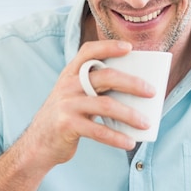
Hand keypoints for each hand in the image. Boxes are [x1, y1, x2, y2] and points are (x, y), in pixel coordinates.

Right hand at [26, 40, 154, 168]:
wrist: (38, 144)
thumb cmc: (67, 116)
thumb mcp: (75, 96)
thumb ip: (96, 88)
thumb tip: (137, 92)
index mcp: (71, 73)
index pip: (89, 51)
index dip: (109, 46)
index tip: (129, 48)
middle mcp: (68, 85)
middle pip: (105, 77)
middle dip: (132, 83)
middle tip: (152, 92)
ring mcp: (67, 105)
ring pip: (105, 105)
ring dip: (130, 115)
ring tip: (146, 123)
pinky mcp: (67, 125)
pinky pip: (98, 130)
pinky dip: (116, 137)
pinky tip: (129, 142)